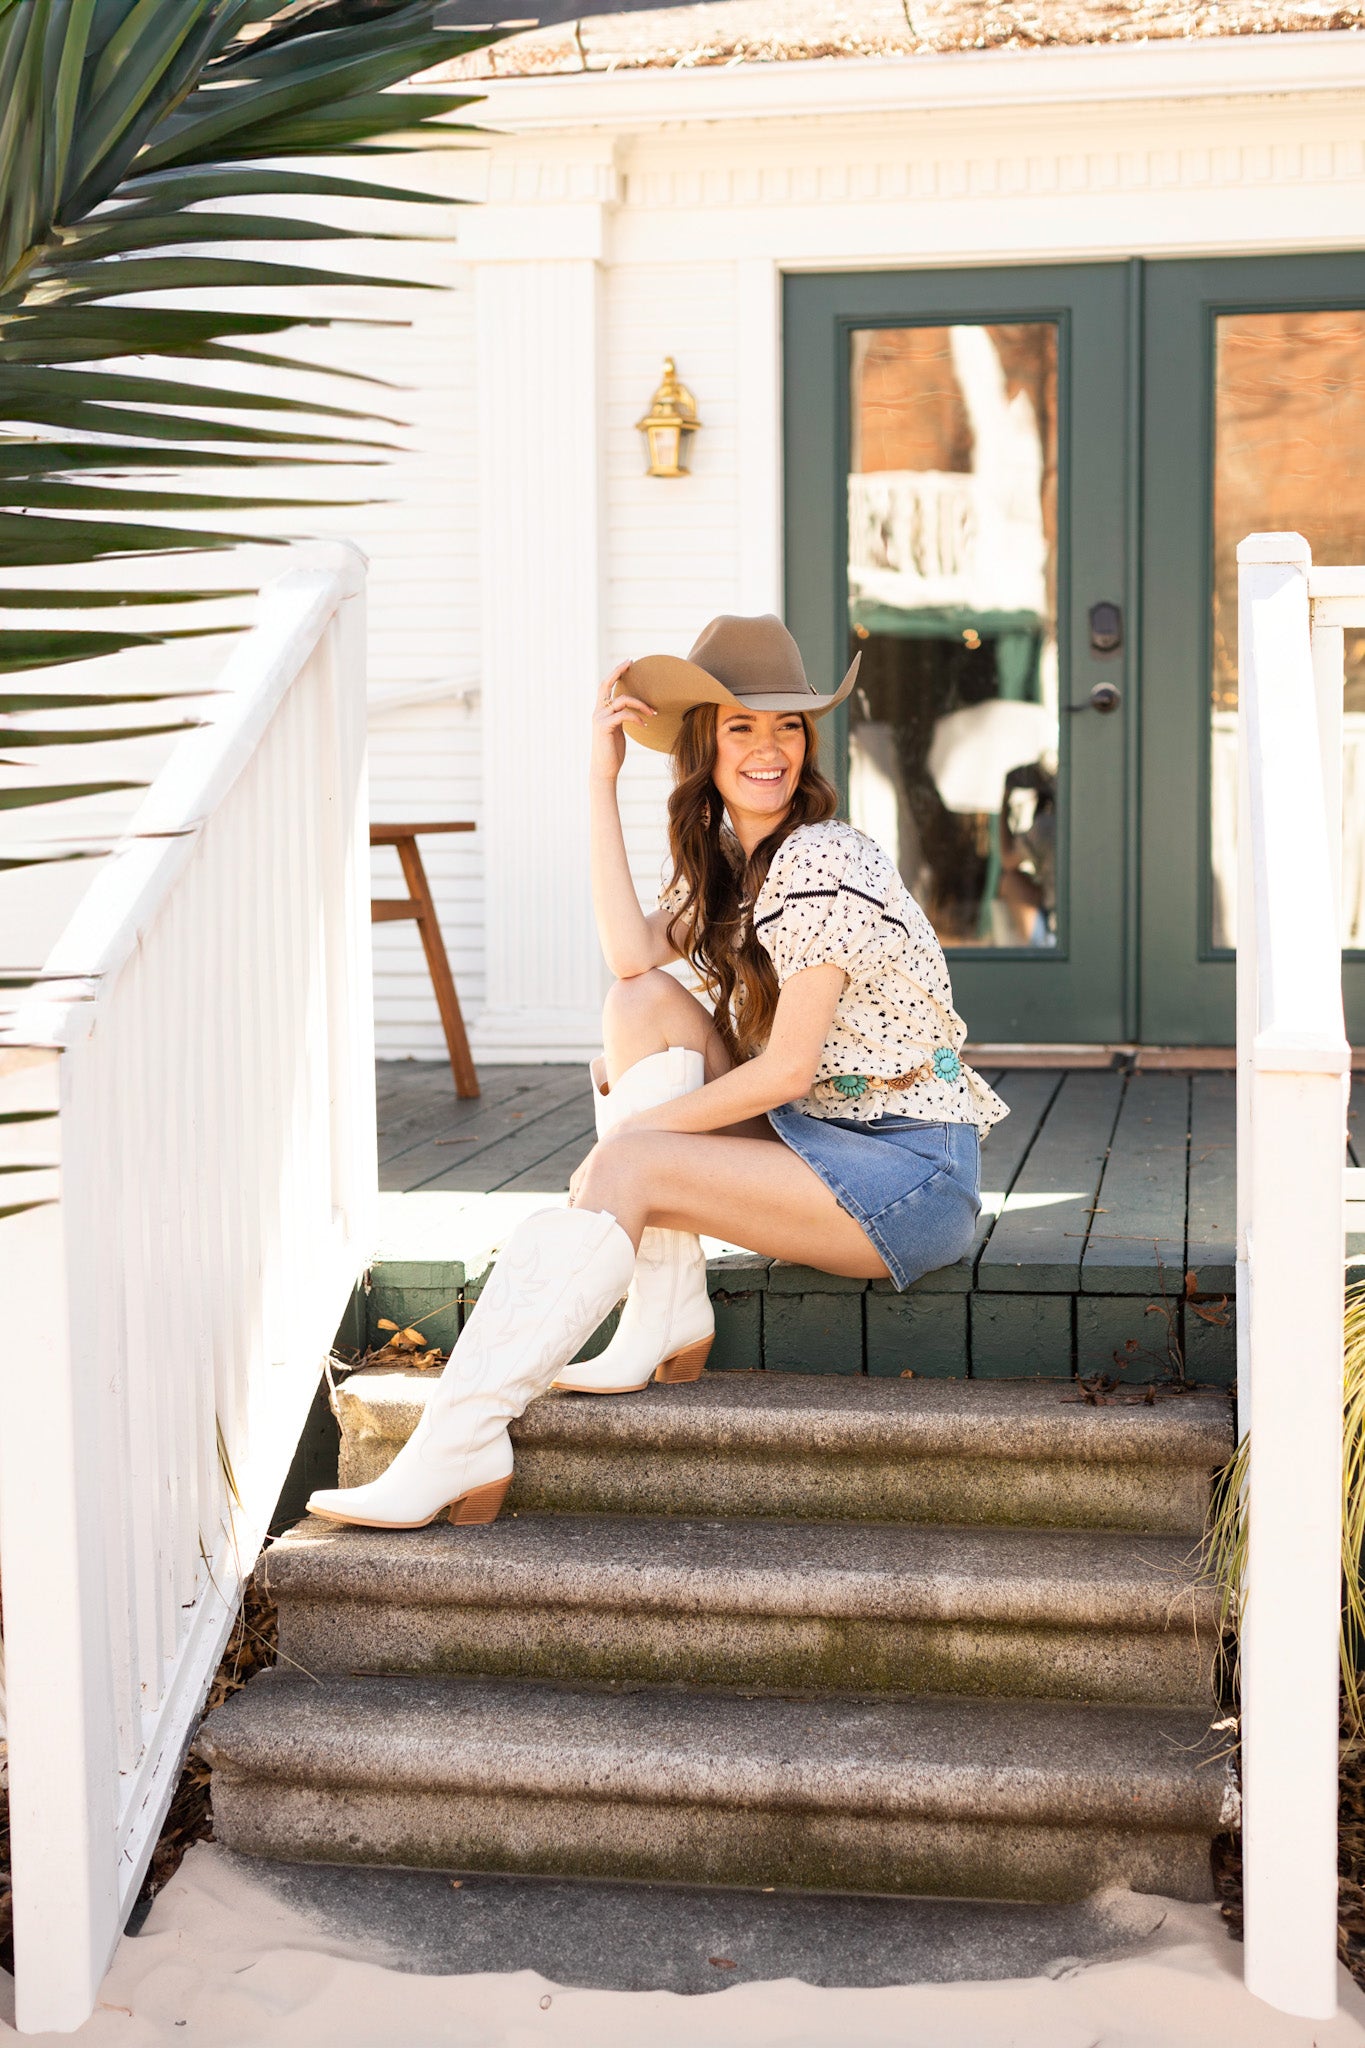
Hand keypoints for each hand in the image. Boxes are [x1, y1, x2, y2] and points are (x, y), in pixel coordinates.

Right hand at [591, 660, 655, 782]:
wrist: (605, 770)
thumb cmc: (613, 752)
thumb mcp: (619, 731)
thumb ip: (622, 718)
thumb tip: (635, 711)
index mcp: (601, 711)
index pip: (606, 686)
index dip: (615, 673)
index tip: (628, 663)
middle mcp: (598, 711)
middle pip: (605, 685)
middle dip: (618, 671)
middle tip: (631, 663)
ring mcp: (599, 718)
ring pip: (621, 701)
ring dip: (640, 704)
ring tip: (653, 711)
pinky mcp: (604, 727)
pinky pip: (624, 715)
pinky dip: (637, 717)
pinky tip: (645, 724)